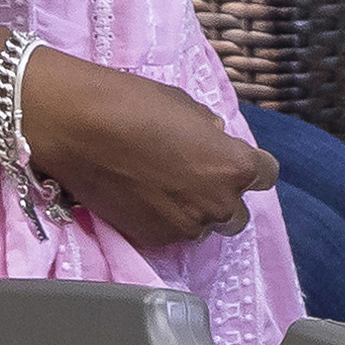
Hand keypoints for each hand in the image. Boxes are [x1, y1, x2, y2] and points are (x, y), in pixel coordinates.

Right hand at [20, 49, 280, 244]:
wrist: (77, 127)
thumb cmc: (133, 105)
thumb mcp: (186, 106)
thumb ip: (209, 131)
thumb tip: (216, 138)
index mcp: (236, 166)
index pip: (266, 175)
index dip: (248, 164)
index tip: (229, 159)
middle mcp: (218, 203)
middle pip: (238, 212)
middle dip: (222, 197)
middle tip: (196, 179)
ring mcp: (186, 226)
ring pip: (204, 227)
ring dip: (193, 212)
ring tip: (164, 190)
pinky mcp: (153, 239)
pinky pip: (171, 234)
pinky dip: (164, 220)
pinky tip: (142, 199)